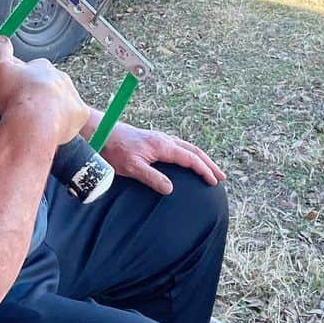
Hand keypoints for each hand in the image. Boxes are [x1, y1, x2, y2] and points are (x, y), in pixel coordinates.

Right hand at [0, 37, 88, 144]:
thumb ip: (1, 52)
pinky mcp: (80, 113)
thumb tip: (1, 41)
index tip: (18, 89)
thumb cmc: (17, 98)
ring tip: (37, 120)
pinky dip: (66, 121)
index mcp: (43, 67)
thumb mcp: (0, 68)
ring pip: (63, 100)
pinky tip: (53, 127)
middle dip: (40, 94)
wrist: (33, 124)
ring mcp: (71, 95)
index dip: (25, 80)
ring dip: (52, 108)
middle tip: (26, 107)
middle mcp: (60, 78)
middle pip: (50, 85)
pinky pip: (75, 117)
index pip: (35, 69)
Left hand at [100, 122, 225, 195]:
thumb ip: (152, 177)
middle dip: (208, 164)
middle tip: (221, 177)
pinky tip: (187, 161)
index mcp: (163, 146)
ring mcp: (160, 139)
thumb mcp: (132, 167)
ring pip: (187, 147)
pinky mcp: (154, 140)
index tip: (213, 182)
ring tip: (210, 170)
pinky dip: (190, 155)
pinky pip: (179, 147)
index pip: (190, 158)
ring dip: (201, 159)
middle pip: (194, 151)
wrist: (102, 132)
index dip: (203, 170)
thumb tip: (171, 189)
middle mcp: (165, 140)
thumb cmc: (115, 149)